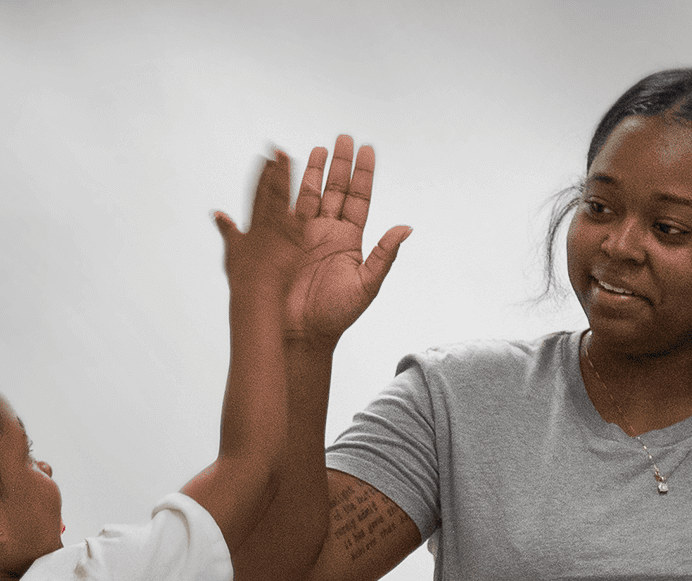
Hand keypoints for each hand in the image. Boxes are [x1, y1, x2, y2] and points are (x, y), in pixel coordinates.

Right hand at [213, 150, 304, 296]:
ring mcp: (278, 233)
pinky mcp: (291, 241)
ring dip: (283, 176)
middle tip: (277, 150)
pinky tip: (303, 181)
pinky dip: (296, 195)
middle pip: (273, 193)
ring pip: (281, 197)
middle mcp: (267, 228)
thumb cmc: (246, 289)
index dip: (264, 177)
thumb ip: (228, 233)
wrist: (255, 307)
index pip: (262, 196)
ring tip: (285, 156)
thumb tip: (218, 214)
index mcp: (256, 230)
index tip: (266, 158)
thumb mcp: (234, 255)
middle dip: (276, 172)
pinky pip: (298, 212)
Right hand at [286, 134, 410, 346]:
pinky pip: (288, 208)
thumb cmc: (336, 315)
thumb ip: (384, 256)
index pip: (359, 200)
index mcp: (350, 242)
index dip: (363, 175)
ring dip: (318, 170)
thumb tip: (406, 228)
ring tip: (322, 147)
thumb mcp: (366, 286)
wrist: (302, 332)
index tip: (368, 149)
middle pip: (337, 190)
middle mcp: (329, 234)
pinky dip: (291, 187)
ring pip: (313, 194)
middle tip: (345, 137)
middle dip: (342, 164)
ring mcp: (306, 235)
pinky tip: (294, 168)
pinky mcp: (285, 241)